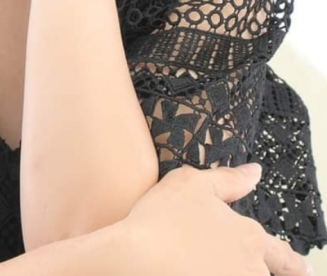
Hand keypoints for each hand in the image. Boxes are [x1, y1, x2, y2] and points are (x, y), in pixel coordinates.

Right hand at [113, 163, 312, 275]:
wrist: (136, 260)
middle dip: (252, 267)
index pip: (283, 256)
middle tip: (230, 260)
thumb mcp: (192, 183)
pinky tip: (192, 271)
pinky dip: (209, 274)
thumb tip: (255, 173)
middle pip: (261, 272)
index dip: (294, 263)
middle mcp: (250, 270)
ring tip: (204, 263)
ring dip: (228, 270)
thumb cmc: (162, 218)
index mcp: (250, 239)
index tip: (304, 269)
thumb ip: (229, 180)